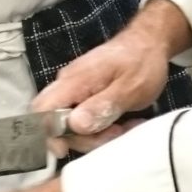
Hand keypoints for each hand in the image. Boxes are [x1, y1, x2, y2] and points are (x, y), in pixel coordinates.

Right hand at [30, 22, 170, 155]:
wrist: (149, 42)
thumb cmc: (141, 62)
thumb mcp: (129, 88)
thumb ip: (101, 106)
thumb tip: (75, 125)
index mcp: (74, 81)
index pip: (41, 110)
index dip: (46, 133)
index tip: (65, 149)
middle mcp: (67, 85)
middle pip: (54, 123)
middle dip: (82, 138)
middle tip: (114, 134)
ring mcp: (75, 90)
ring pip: (70, 125)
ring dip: (95, 134)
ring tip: (124, 127)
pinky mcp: (84, 95)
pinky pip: (82, 119)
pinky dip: (99, 128)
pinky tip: (121, 124)